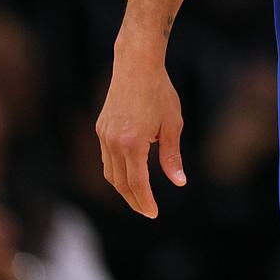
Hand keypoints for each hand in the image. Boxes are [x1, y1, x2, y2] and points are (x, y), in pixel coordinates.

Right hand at [95, 41, 185, 217]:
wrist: (136, 66)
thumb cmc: (160, 93)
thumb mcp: (172, 124)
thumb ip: (172, 156)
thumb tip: (179, 182)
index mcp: (132, 142)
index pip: (137, 182)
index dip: (145, 201)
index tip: (153, 214)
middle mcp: (113, 142)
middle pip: (120, 183)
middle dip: (133, 200)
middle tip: (147, 211)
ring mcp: (104, 135)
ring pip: (110, 173)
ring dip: (123, 188)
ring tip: (138, 197)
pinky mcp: (101, 129)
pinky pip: (106, 158)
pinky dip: (117, 171)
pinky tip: (129, 174)